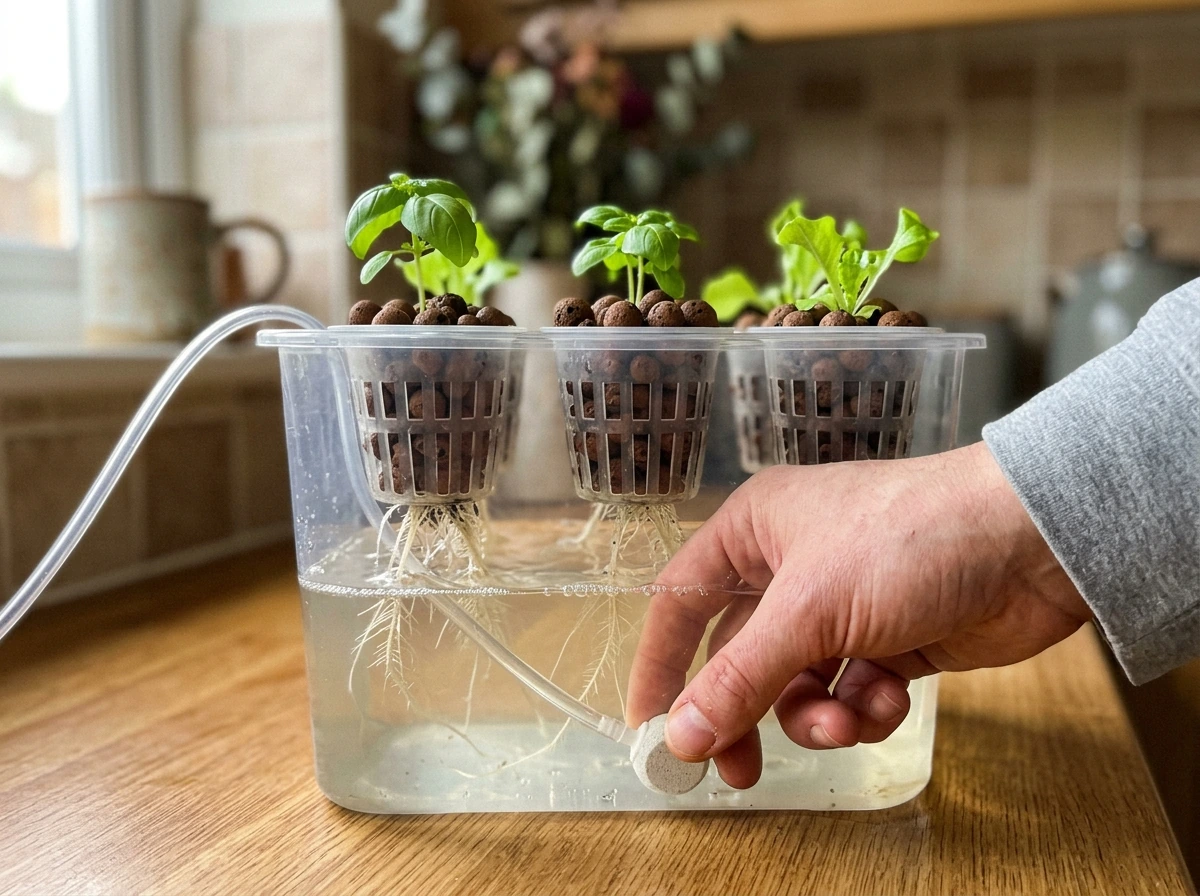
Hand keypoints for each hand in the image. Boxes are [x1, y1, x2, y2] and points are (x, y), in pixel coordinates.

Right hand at [625, 442, 1089, 788]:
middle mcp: (791, 567)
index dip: (661, 666)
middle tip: (734, 771)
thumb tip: (679, 738)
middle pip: (740, 657)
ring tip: (842, 723)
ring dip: (814, 716)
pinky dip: (864, 707)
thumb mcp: (809, 610)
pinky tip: (889, 697)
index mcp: (755, 532)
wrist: (1031, 543)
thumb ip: (739, 678)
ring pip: (797, 686)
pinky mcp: (889, 643)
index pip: (682, 603)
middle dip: (744, 713)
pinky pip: (849, 693)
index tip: (650, 729)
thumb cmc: (906, 541)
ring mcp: (843, 608)